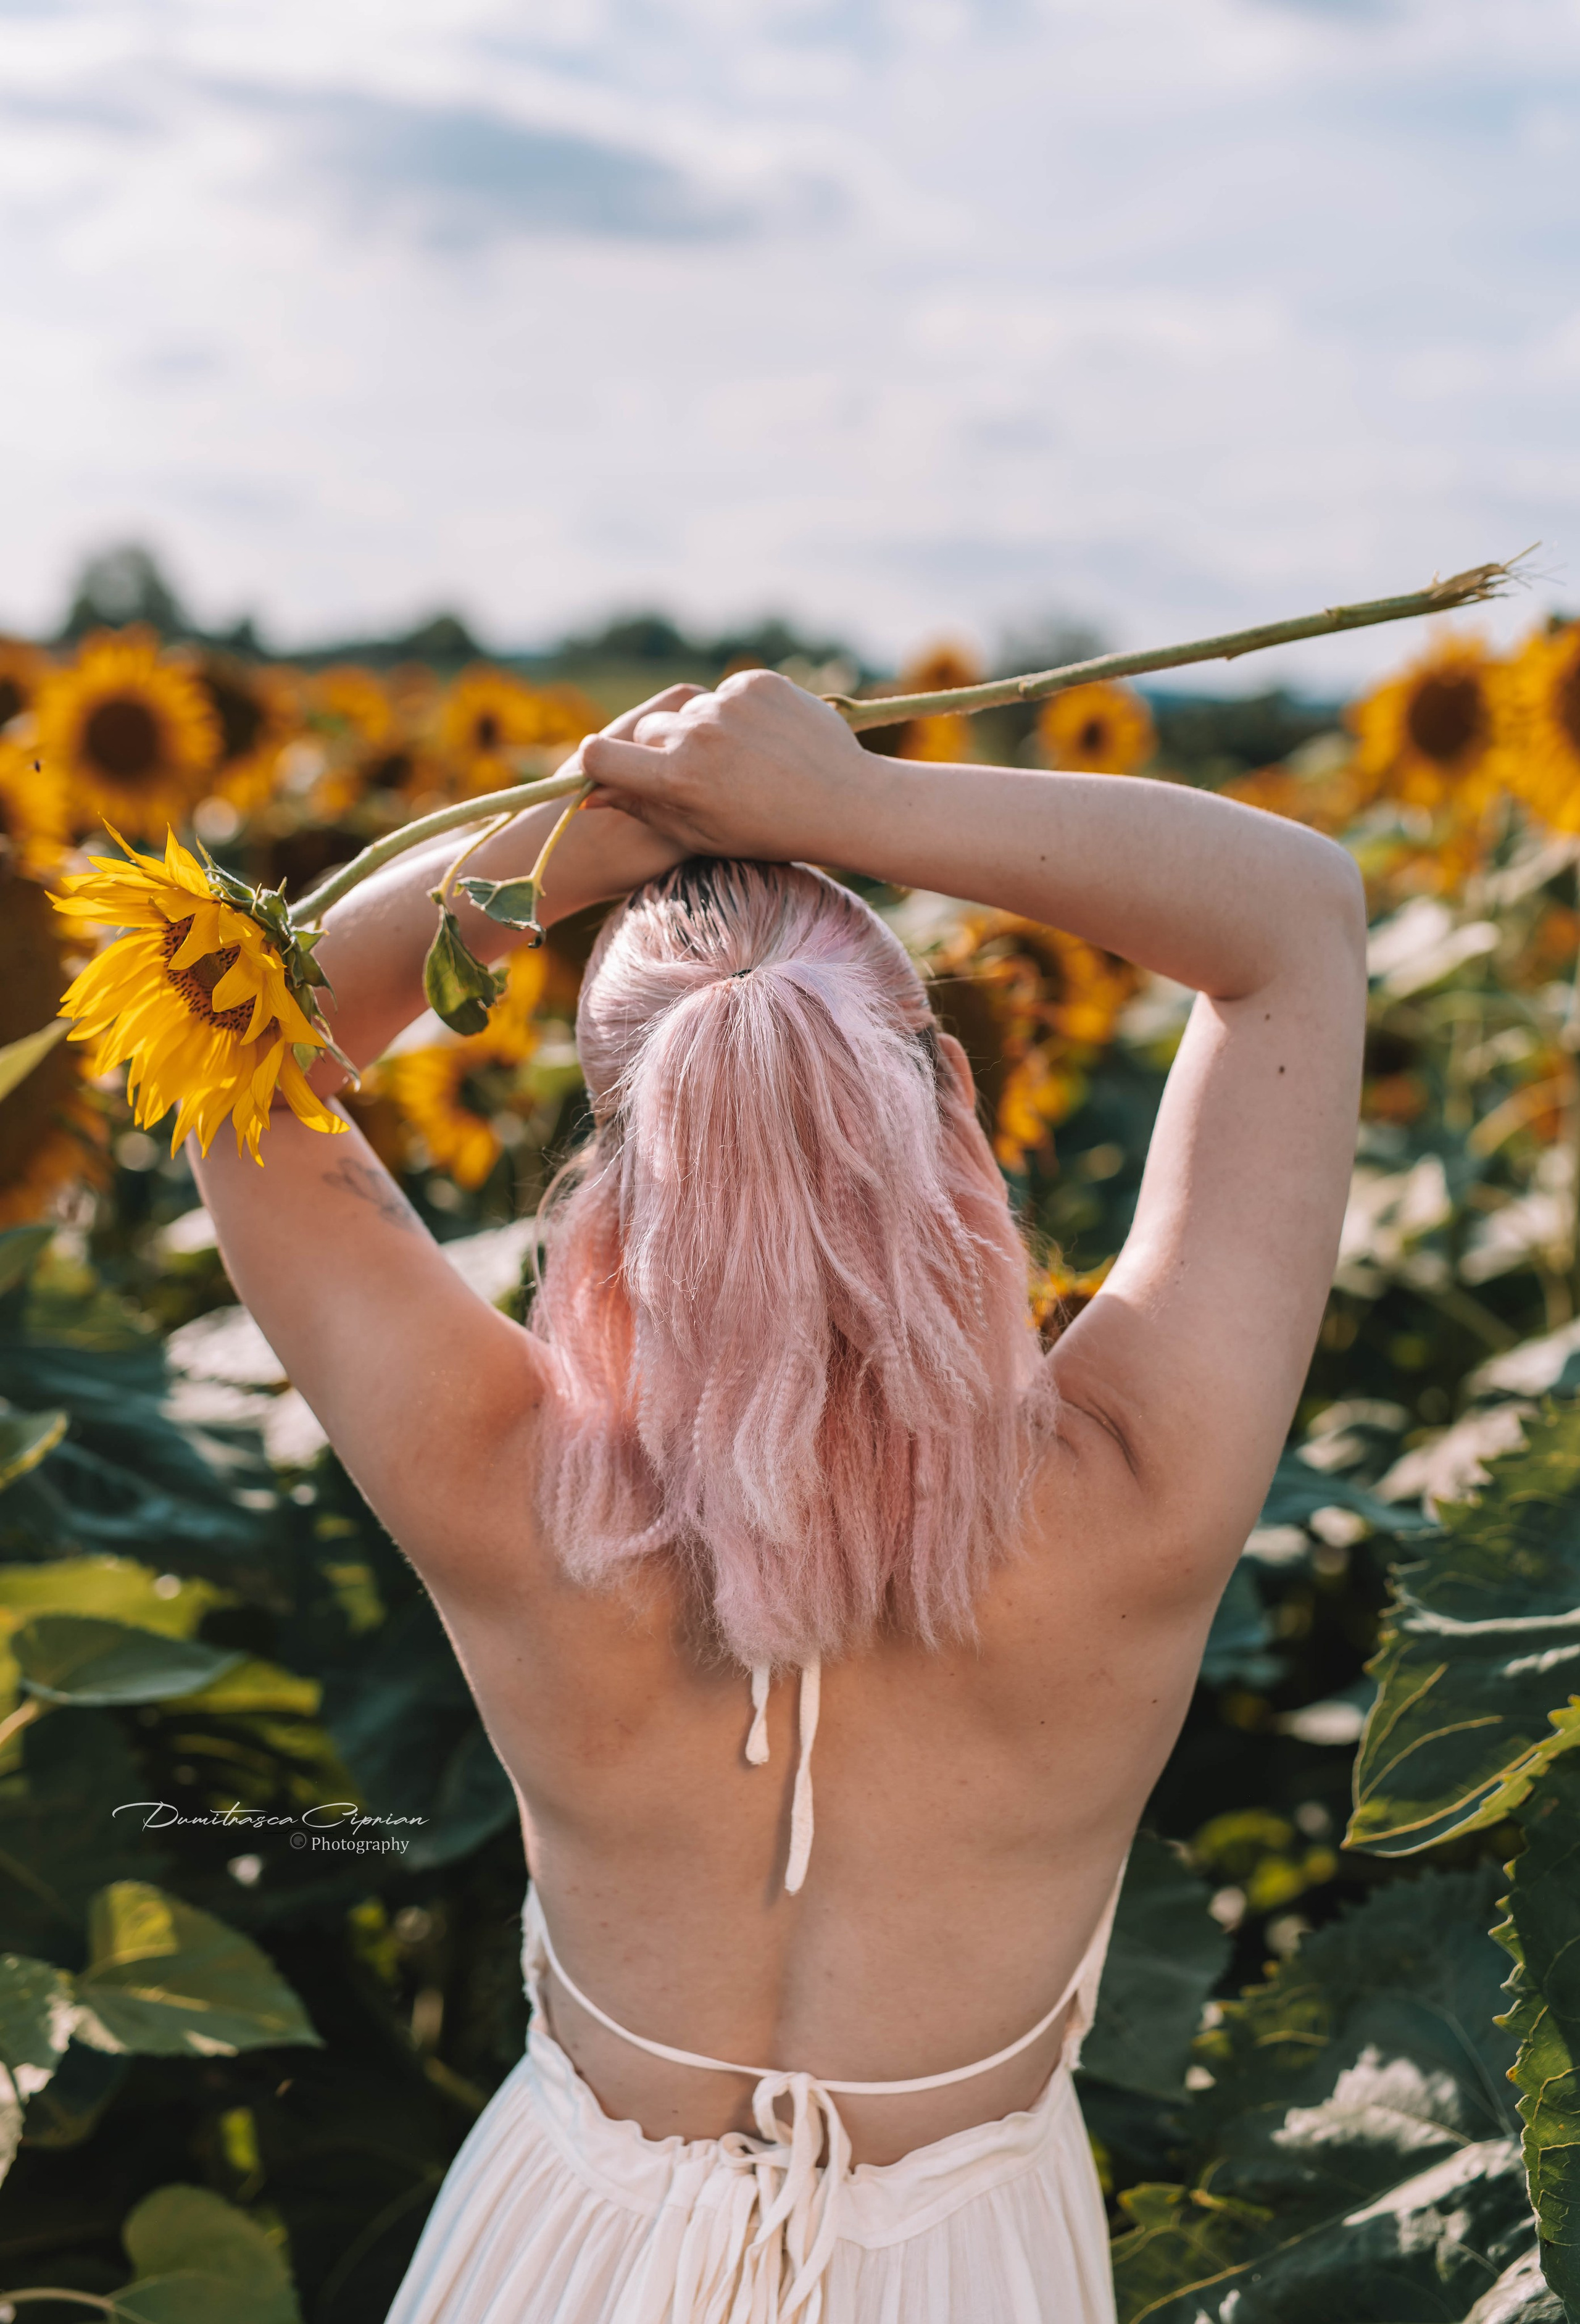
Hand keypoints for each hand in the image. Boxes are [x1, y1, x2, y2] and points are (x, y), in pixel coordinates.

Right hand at [579, 670, 881, 864]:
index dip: (597, 764)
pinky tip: (764, 741)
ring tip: (744, 762)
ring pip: (691, 711)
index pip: (600, 757)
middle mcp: (697, 736)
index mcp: (676, 780)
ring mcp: (728, 705)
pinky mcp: (758, 683)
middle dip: (663, 751)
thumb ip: (643, 809)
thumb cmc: (768, 832)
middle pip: (650, 731)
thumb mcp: (700, 834)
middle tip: (702, 777)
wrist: (844, 803)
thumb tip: (590, 798)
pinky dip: (739, 712)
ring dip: (705, 730)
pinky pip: (728, 693)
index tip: (604, 767)